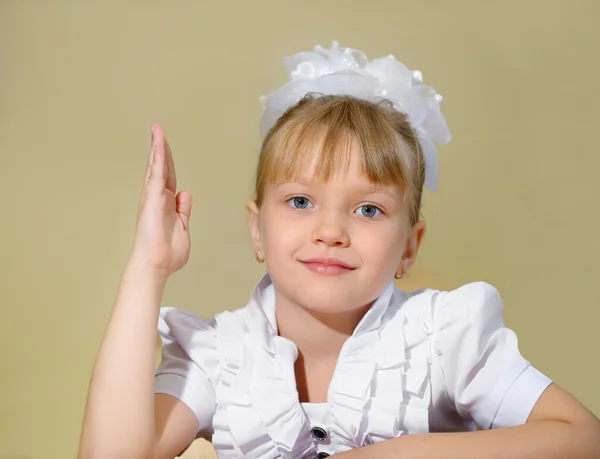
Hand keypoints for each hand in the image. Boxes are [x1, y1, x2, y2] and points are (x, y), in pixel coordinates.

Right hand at [129, 123, 192, 275]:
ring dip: (157, 147)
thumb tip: (184, 195)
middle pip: (161, 168)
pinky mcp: (152, 198)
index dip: (169, 163)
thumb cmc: (167, 253)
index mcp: (166, 205)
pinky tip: (159, 144)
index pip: (169, 178)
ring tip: (157, 130)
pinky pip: (157, 174)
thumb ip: (184, 211)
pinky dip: (158, 158)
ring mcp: (153, 197)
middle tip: (158, 131)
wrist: (156, 264)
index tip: (167, 149)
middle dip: (160, 149)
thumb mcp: (183, 228)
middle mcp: (158, 198)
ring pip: (156, 166)